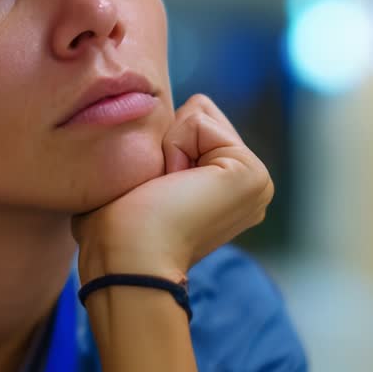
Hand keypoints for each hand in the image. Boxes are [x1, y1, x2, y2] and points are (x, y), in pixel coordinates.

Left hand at [72, 94, 273, 283]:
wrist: (125, 259)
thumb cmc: (115, 227)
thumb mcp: (140, 175)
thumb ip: (158, 145)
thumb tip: (163, 115)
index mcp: (227, 189)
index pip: (191, 122)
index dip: (158, 145)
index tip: (154, 191)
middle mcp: (249, 186)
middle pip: (198, 113)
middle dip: (166, 141)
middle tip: (158, 190)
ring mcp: (257, 181)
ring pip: (199, 113)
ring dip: (166, 146)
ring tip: (164, 191)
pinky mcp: (252, 173)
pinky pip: (198, 120)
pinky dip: (173, 146)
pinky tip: (173, 186)